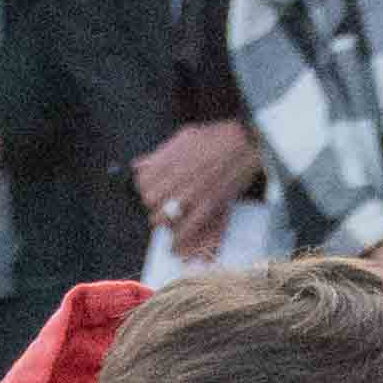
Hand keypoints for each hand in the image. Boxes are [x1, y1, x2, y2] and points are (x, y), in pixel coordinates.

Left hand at [128, 116, 254, 261]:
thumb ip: (160, 153)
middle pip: (149, 200)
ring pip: (163, 216)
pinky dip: (178, 239)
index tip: (149, 191)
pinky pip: (186, 227)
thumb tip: (137, 165)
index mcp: (170, 158)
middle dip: (152, 205)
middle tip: (159, 206)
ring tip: (167, 221)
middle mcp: (178, 175)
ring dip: (162, 221)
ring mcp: (193, 191)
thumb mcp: (185, 137)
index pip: (142, 181)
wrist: (245, 141)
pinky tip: (173, 246)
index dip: (144, 188)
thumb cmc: (217, 137)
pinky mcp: (209, 203)